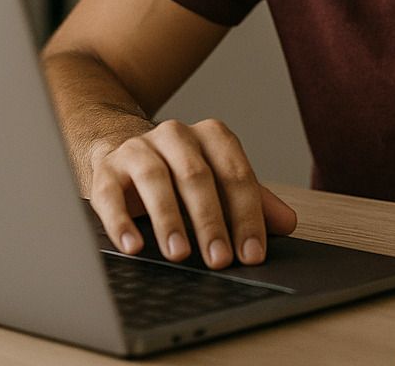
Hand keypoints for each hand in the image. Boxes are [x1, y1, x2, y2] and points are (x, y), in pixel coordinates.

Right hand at [86, 118, 296, 268]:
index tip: (252, 253)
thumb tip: (287, 223)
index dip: (246, 215)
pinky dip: (121, 223)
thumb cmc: (182, 174)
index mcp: (211, 136)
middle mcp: (175, 135)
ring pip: (155, 179)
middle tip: (220, 259)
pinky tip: (133, 247)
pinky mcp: (106, 170)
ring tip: (179, 253)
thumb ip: (254, 201)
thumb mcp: (221, 184)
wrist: (126, 153)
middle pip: (197, 175)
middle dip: (210, 221)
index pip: (235, 173)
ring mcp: (138, 149)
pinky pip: (110, 195)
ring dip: (168, 219)